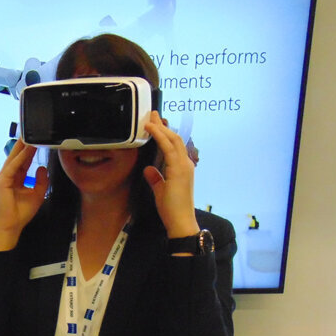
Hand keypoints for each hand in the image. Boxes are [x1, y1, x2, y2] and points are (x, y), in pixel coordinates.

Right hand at [0, 139, 48, 251]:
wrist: (10, 226)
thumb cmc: (21, 213)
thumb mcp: (37, 194)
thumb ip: (41, 181)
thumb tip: (42, 167)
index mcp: (16, 178)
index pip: (23, 160)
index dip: (29, 149)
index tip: (37, 138)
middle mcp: (8, 175)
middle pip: (17, 155)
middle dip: (23, 143)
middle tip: (30, 129)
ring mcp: (4, 177)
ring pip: (14, 158)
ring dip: (22, 146)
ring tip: (29, 135)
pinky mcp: (2, 181)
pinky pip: (13, 166)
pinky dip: (20, 157)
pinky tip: (26, 150)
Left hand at [143, 112, 198, 238]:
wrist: (180, 221)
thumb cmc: (172, 209)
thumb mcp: (161, 190)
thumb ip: (156, 179)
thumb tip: (149, 169)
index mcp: (182, 168)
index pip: (174, 145)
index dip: (165, 133)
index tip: (155, 124)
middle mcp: (186, 164)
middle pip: (175, 138)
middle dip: (163, 125)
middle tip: (152, 114)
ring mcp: (184, 166)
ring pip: (173, 140)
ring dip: (161, 127)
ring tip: (150, 118)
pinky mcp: (179, 170)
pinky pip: (169, 148)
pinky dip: (159, 137)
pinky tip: (151, 130)